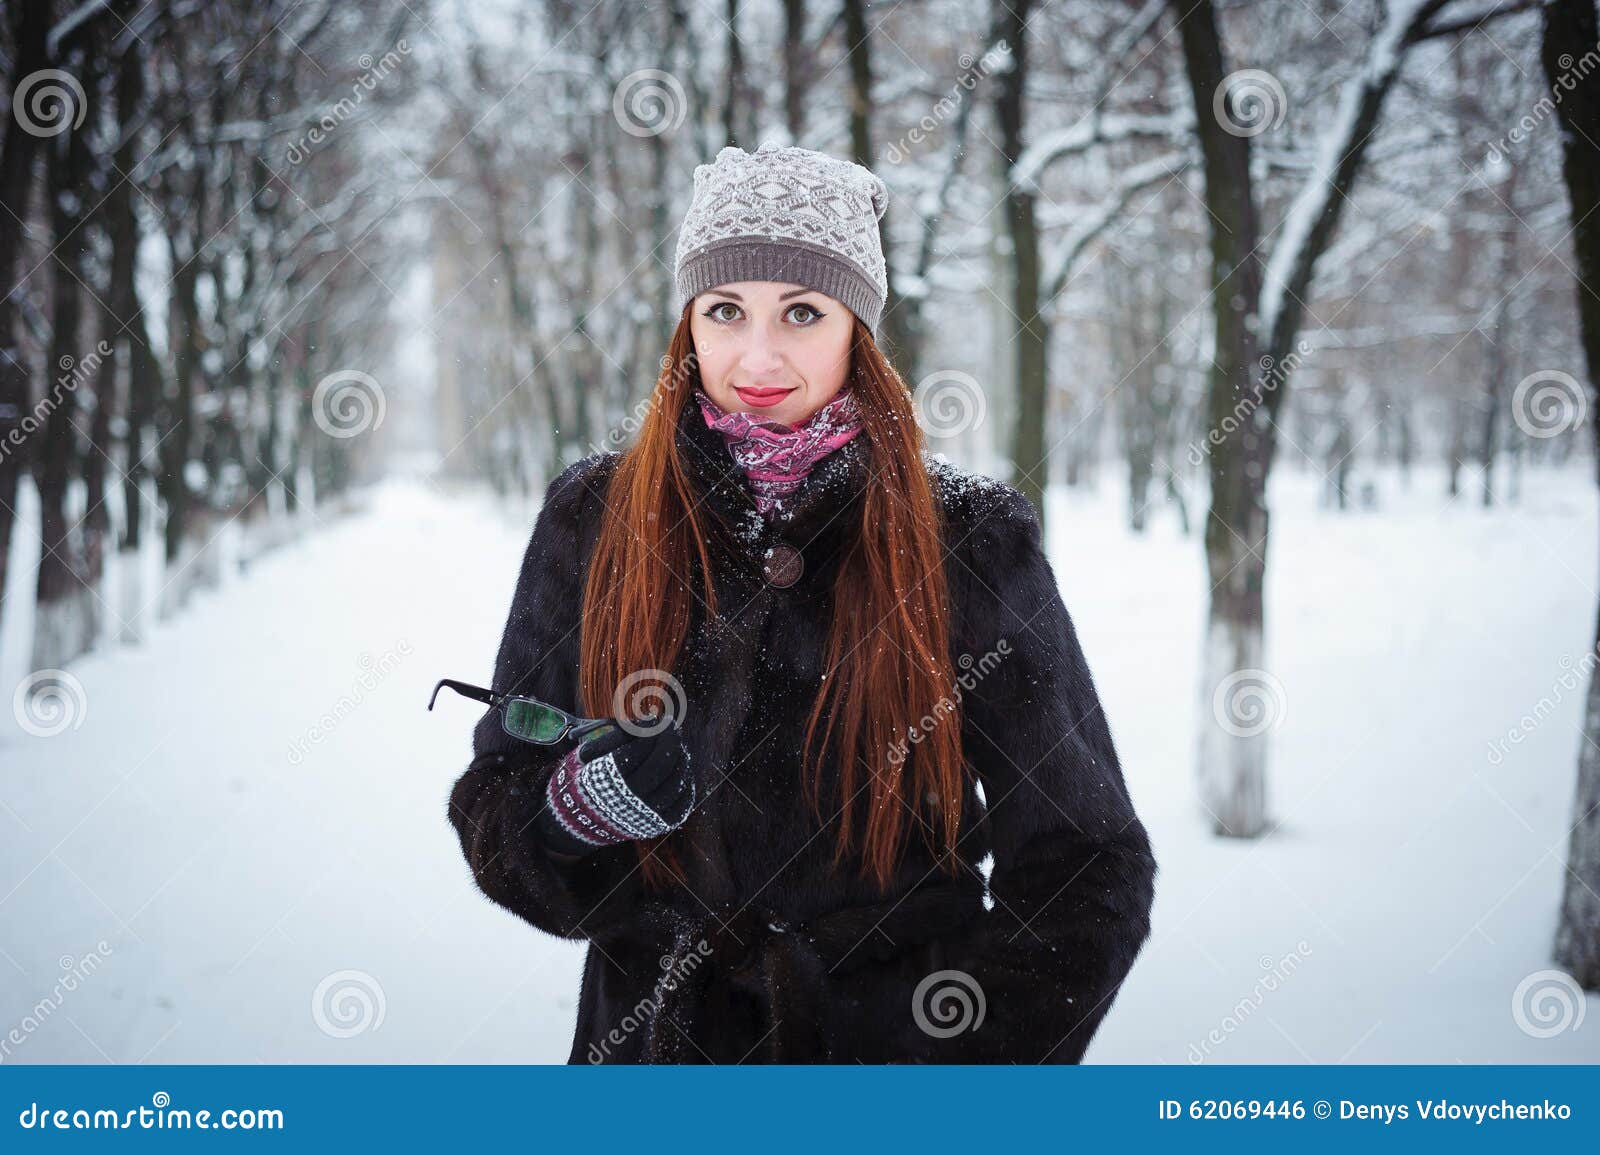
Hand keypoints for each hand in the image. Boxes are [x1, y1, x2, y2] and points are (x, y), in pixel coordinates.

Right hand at [536, 719, 694, 854]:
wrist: (577, 822)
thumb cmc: (582, 781)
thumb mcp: (585, 755)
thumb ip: (614, 737)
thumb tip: (645, 722)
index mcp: (606, 781)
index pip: (637, 752)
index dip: (651, 734)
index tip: (658, 720)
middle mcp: (628, 801)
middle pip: (658, 767)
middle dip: (669, 743)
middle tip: (672, 727)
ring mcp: (644, 817)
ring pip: (673, 786)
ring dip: (680, 761)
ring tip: (678, 746)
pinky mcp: (656, 827)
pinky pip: (681, 806)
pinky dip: (686, 786)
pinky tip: (683, 770)